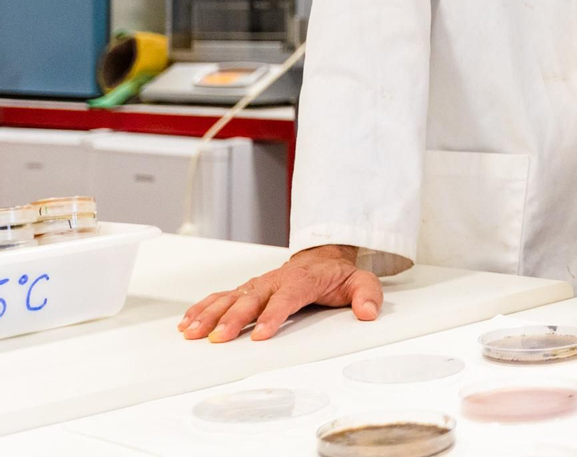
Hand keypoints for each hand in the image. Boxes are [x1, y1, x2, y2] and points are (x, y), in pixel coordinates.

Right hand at [177, 244, 381, 342]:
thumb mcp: (361, 281)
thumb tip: (369, 313)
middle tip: (218, 339)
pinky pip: (221, 297)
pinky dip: (202, 308)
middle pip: (251, 300)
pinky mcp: (247, 289)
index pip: (286, 299)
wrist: (322, 258)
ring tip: (192, 333)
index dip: (273, 317)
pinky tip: (187, 322)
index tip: (260, 336)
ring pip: (230, 298)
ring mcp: (258, 285)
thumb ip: (367, 296)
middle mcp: (275, 281)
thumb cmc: (337, 275)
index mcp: (302, 281)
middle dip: (233, 319)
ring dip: (210, 315)